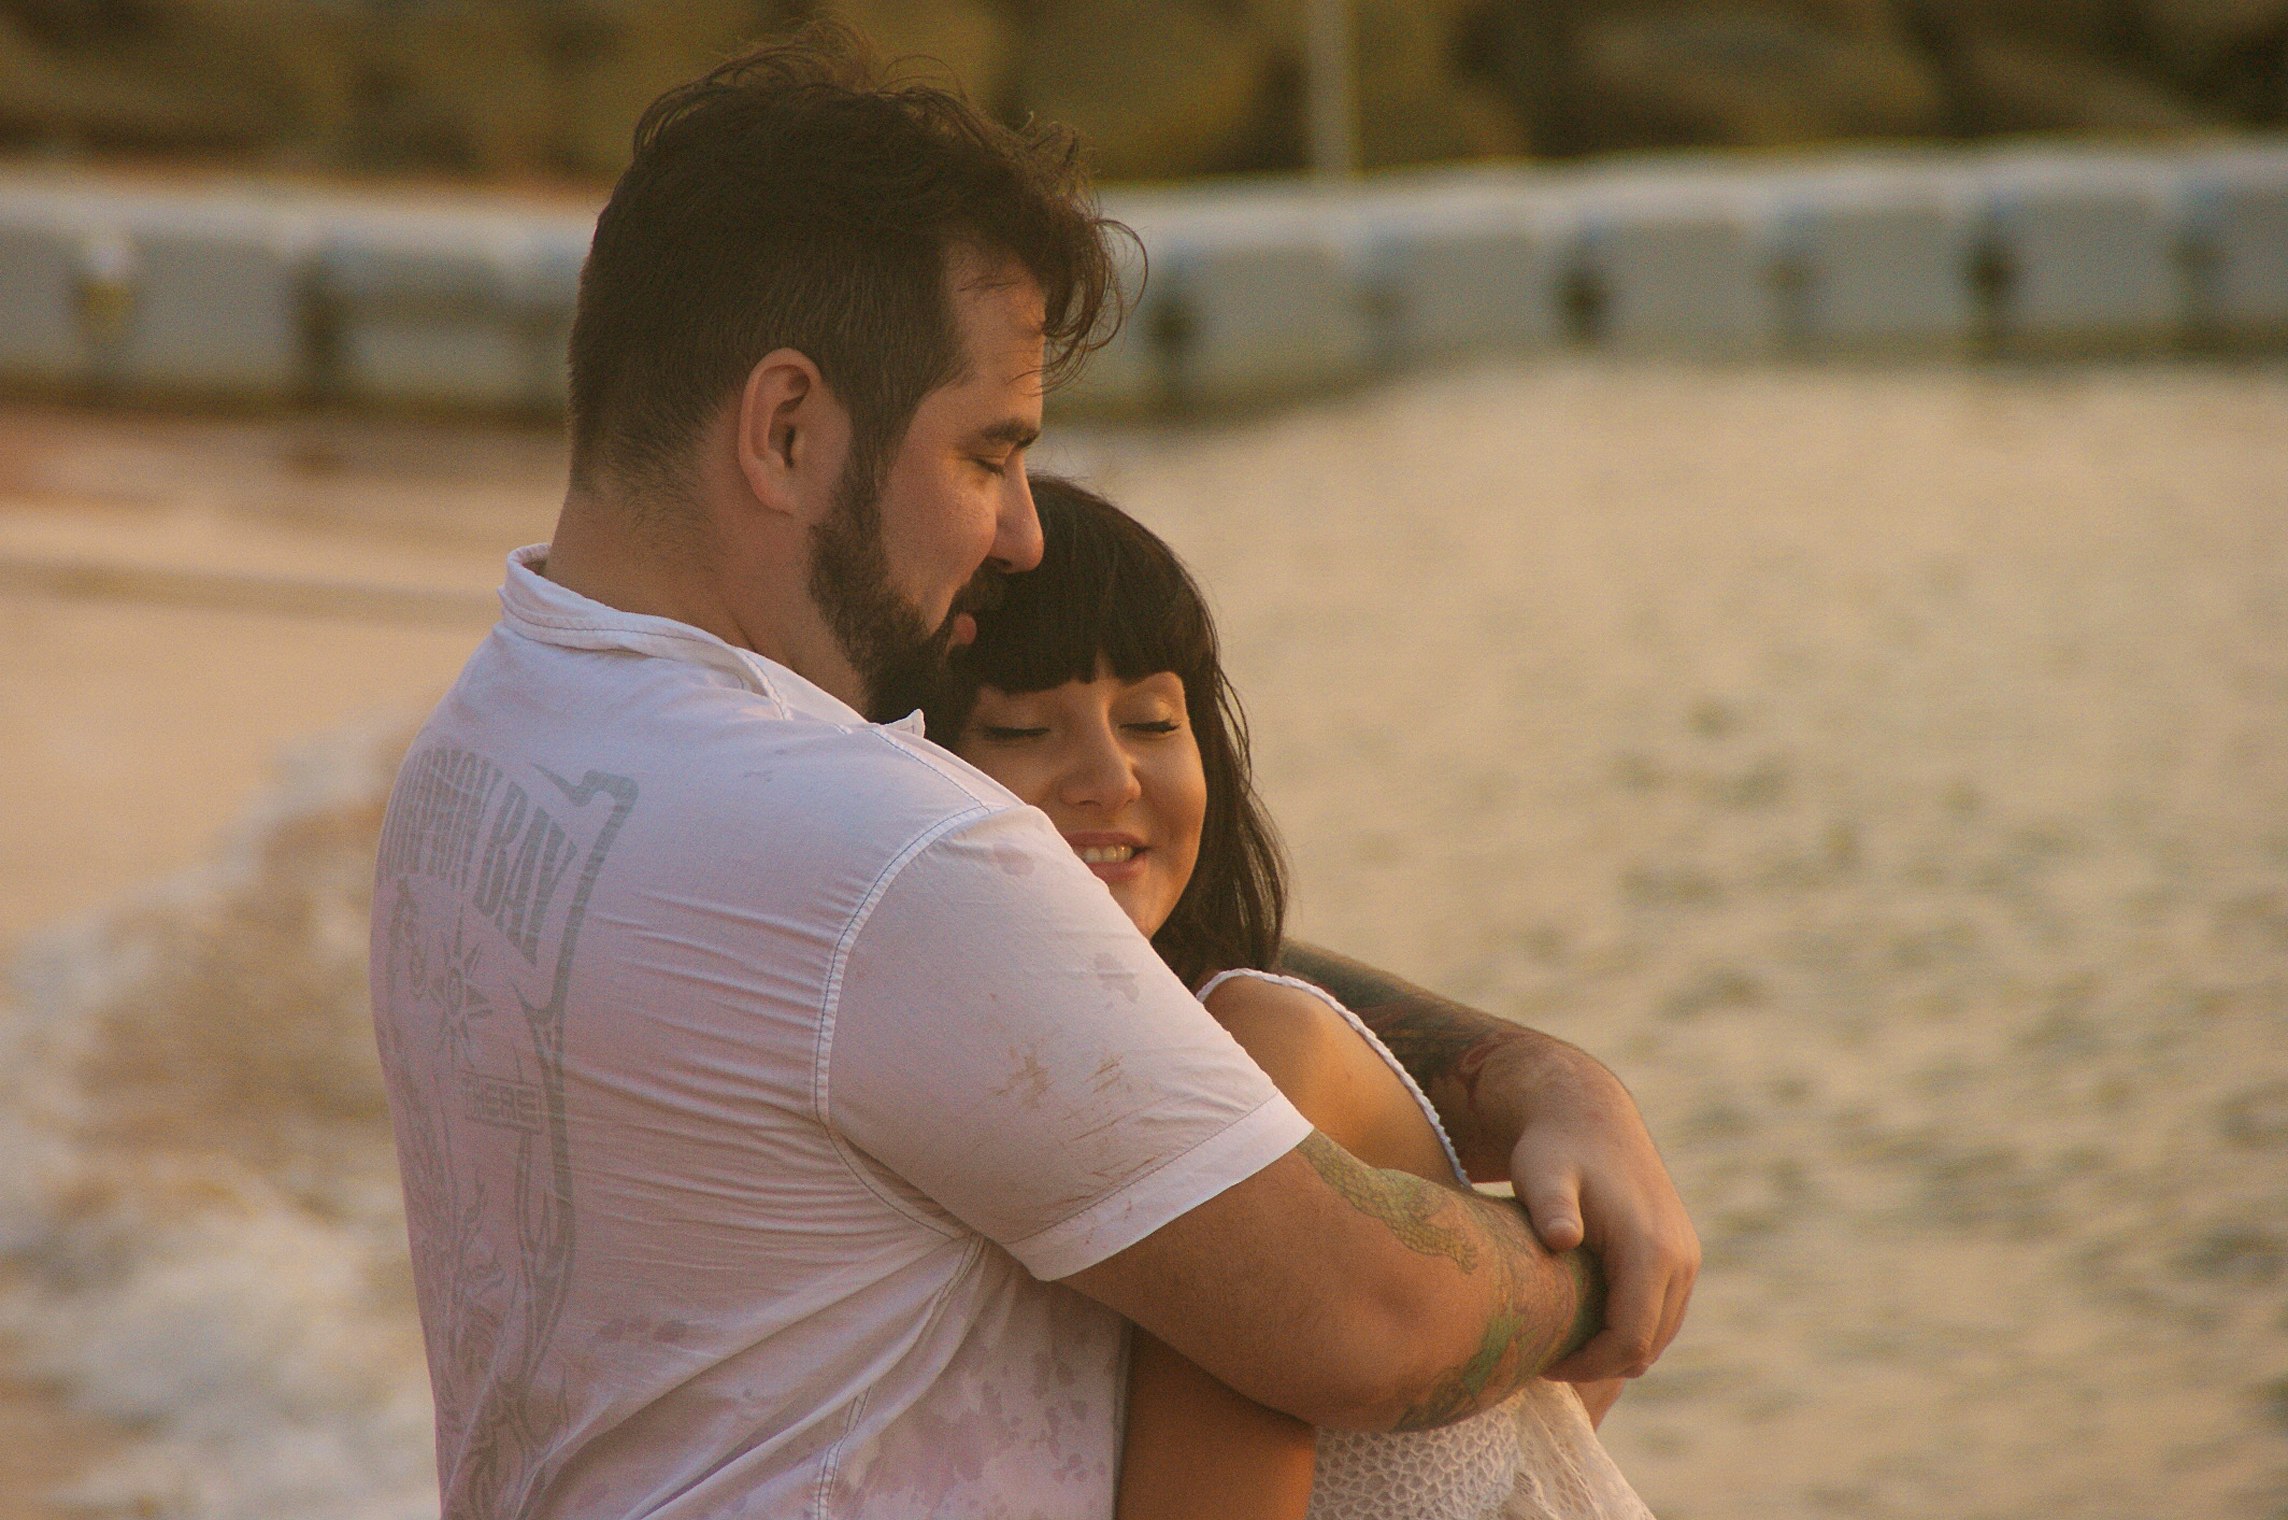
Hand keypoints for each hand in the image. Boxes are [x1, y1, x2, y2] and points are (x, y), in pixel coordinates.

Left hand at [1505, 1049, 1697, 1382]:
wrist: (1587, 1113)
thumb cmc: (1553, 1148)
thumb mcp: (1542, 1173)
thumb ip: (1551, 1207)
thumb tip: (1563, 1238)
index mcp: (1651, 1250)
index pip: (1631, 1341)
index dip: (1588, 1365)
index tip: (1542, 1363)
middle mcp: (1680, 1258)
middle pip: (1649, 1346)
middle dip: (1599, 1363)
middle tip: (1545, 1358)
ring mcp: (1686, 1256)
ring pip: (1659, 1334)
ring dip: (1616, 1347)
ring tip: (1560, 1341)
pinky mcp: (1680, 1253)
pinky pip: (1662, 1312)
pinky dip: (1630, 1327)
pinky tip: (1582, 1317)